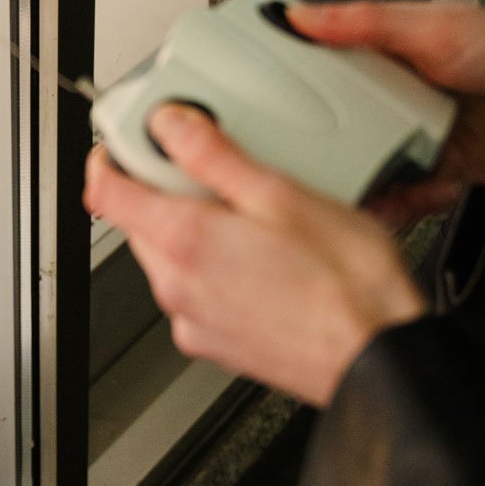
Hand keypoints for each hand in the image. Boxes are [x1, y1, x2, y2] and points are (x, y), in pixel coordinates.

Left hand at [84, 106, 426, 406]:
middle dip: (162, 190)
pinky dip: (211, 268)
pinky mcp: (217, 345)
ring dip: (191, 229)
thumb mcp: (282, 194)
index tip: (125, 140)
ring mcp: (194, 321)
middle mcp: (176, 288)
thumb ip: (213, 155)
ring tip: (252, 216)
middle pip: (136, 222)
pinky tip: (261, 259)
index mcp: (183, 242)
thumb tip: (171, 124)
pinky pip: (193, 292)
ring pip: (166, 257)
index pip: (105, 192)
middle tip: (210, 168)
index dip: (108, 157)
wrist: (380, 361)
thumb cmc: (345, 285)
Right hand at [286, 1, 484, 228]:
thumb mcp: (437, 27)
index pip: (317, 60)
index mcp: (383, 49)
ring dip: (353, 182)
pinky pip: (401, 194)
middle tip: (291, 160)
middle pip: (332, 121)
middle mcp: (391, 93)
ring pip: (361, 163)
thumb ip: (368, 23)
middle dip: (312, 145)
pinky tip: (401, 201)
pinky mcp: (435, 170)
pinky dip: (398, 205)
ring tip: (340, 194)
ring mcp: (411, 134)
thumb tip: (304, 16)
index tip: (252, 96)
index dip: (283, 77)